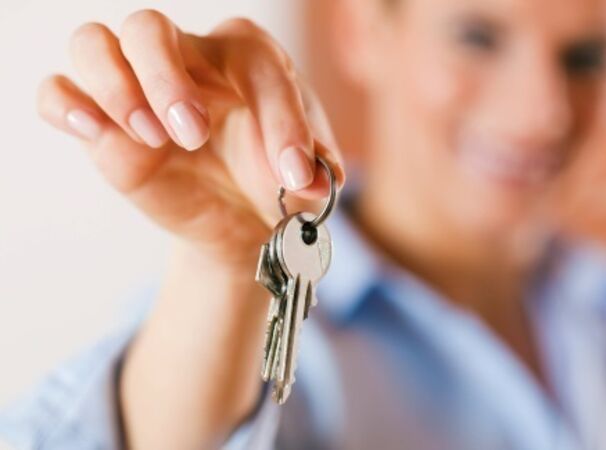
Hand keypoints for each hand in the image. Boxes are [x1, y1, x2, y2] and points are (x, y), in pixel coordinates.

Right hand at [37, 10, 345, 269]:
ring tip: (151, 136)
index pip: (256, 64)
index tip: (295, 175)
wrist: (242, 219)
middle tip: (193, 132)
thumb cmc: (274, 181)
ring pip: (95, 43)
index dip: (281, 119)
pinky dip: (67, 104)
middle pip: (150, 28)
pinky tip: (95, 131)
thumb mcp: (306, 179)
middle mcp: (187, 61)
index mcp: (247, 60)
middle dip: (166, 77)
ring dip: (114, 86)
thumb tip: (315, 179)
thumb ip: (316, 171)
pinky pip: (58, 91)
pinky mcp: (103, 127)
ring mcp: (138, 90)